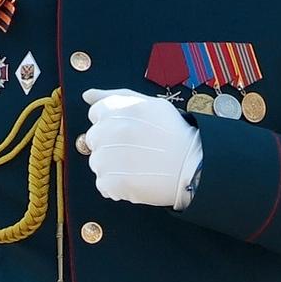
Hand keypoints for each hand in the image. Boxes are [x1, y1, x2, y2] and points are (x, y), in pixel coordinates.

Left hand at [80, 88, 203, 208]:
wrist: (193, 164)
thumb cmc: (173, 132)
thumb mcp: (149, 104)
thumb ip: (115, 96)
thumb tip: (87, 95)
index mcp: (116, 109)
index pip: (96, 114)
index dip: (113, 123)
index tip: (130, 131)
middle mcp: (108, 131)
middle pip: (94, 139)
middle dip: (110, 143)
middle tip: (136, 149)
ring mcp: (107, 158)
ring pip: (97, 162)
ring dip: (112, 166)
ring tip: (138, 165)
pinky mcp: (111, 182)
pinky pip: (103, 185)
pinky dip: (117, 186)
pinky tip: (136, 179)